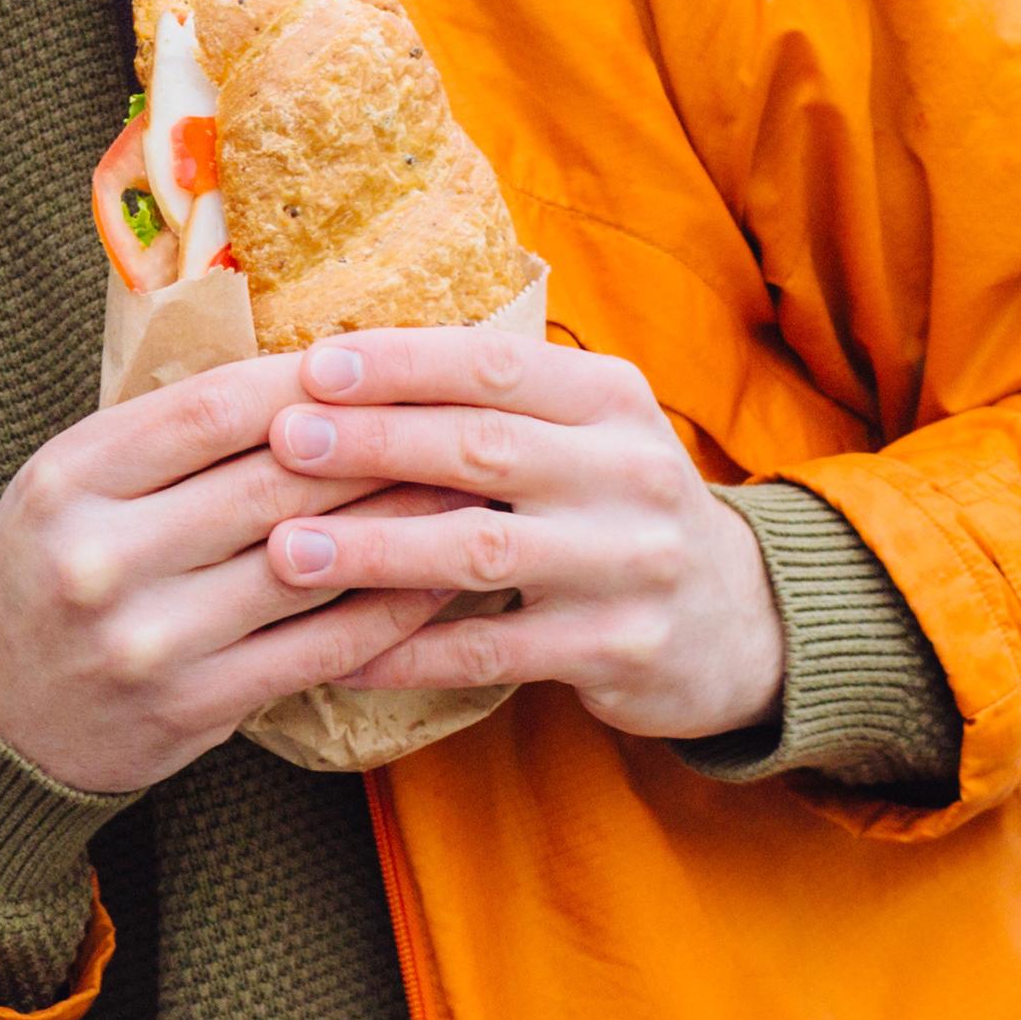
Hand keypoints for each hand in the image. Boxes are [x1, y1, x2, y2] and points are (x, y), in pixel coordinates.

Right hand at [0, 351, 473, 793]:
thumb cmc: (48, 577)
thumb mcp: (70, 486)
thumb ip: (165, 439)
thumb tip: (309, 378)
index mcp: (68, 480)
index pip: (211, 410)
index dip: (306, 382)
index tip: (378, 362)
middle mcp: (102, 557)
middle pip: (270, 482)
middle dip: (375, 446)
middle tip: (454, 417)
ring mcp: (148, 638)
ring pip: (306, 566)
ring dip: (400, 524)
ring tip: (465, 490)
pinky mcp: (191, 706)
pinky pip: (315, 648)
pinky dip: (386, 614)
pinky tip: (433, 583)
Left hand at [258, 326, 785, 742]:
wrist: (738, 620)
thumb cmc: (612, 508)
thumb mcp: (585, 433)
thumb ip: (491, 401)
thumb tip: (338, 368)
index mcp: (612, 400)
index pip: (496, 364)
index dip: (403, 364)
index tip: (313, 366)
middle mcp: (629, 471)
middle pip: (482, 449)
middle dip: (373, 443)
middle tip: (282, 441)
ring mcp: (629, 563)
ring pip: (481, 551)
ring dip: (374, 550)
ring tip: (285, 552)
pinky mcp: (618, 648)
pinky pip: (491, 652)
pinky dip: (408, 654)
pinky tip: (337, 656)